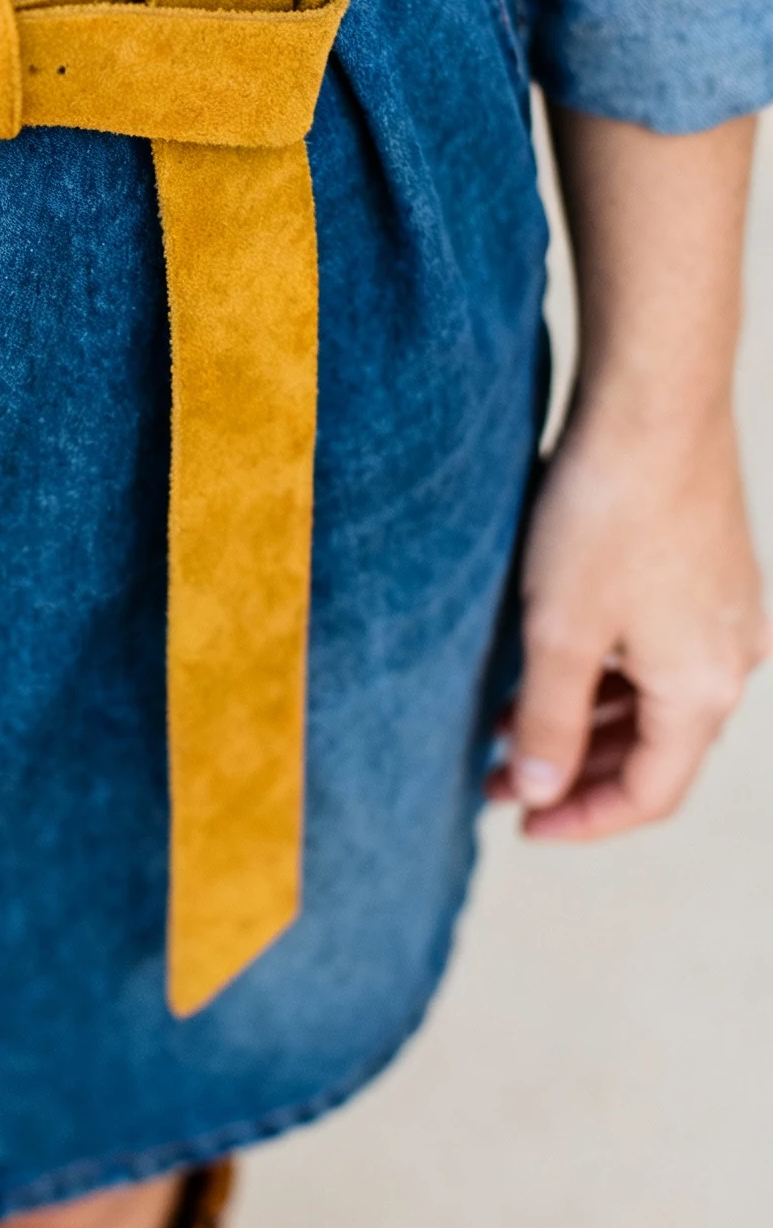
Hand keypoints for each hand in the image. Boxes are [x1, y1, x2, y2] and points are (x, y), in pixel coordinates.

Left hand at [488, 404, 769, 836]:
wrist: (653, 403)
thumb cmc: (604, 516)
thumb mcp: (559, 632)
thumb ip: (548, 722)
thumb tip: (540, 792)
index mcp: (704, 691)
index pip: (650, 793)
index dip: (583, 820)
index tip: (520, 824)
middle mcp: (732, 659)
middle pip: (653, 748)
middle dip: (573, 770)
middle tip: (496, 779)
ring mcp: (728, 612)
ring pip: (652, 697)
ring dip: (583, 719)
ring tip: (504, 723)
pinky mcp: (712, 569)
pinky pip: (659, 649)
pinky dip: (606, 671)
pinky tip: (549, 661)